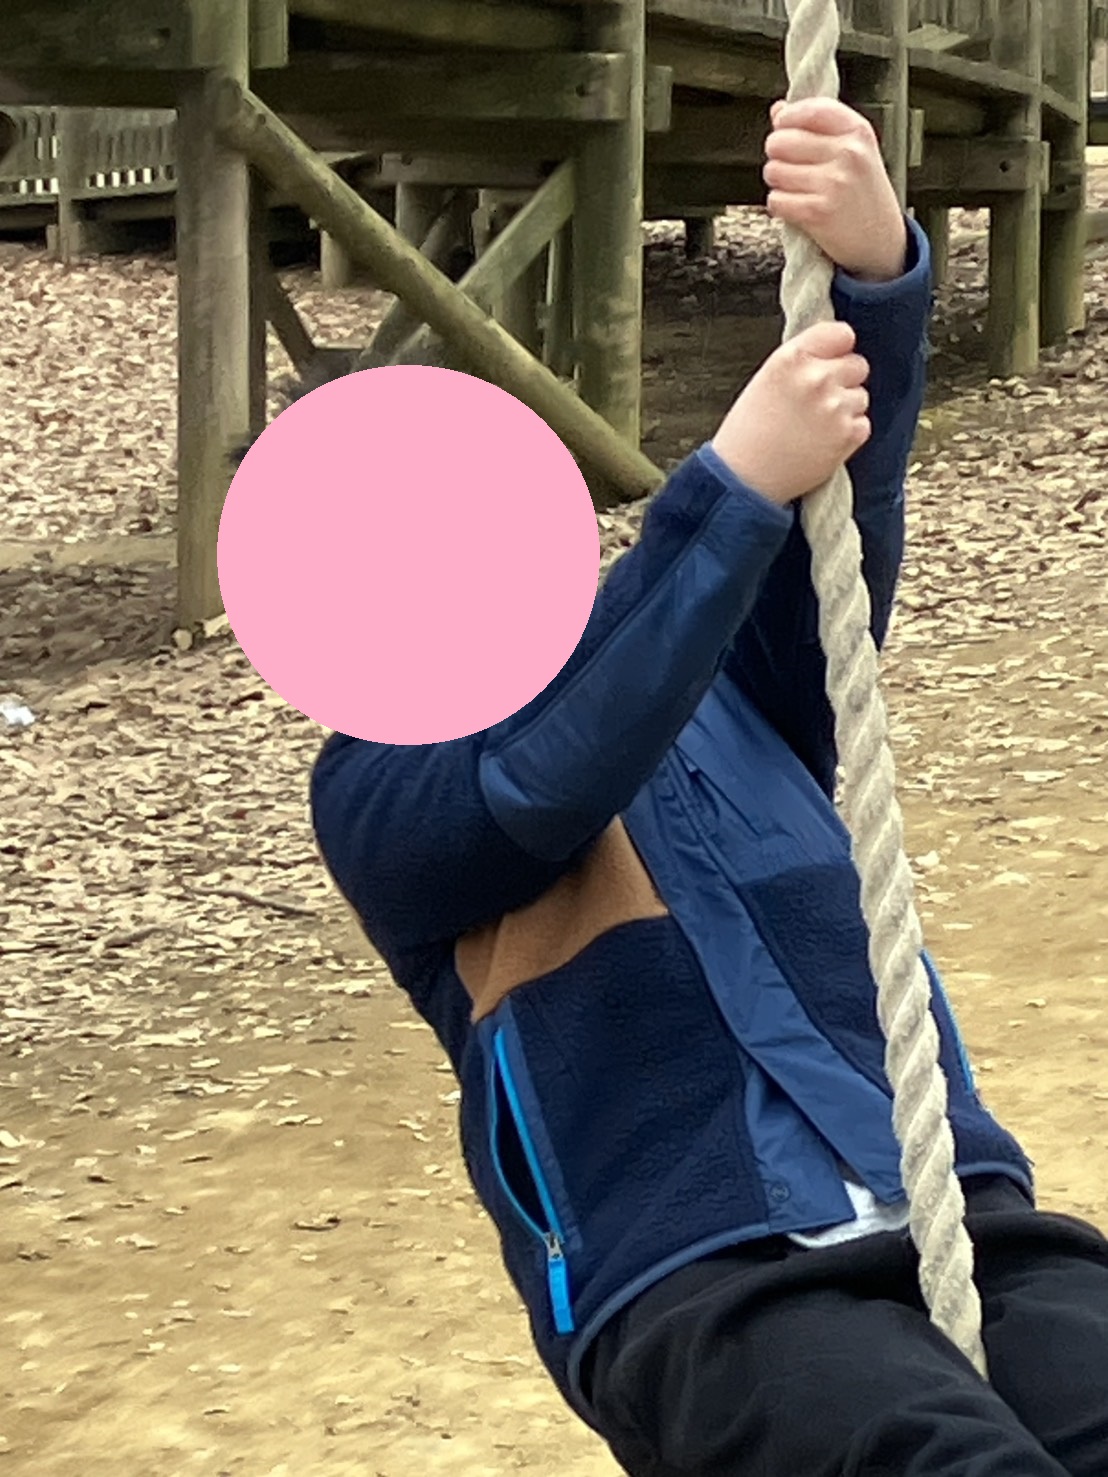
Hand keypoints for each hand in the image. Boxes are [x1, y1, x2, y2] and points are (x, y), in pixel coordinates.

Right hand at [711, 321, 870, 505]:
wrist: (744, 480)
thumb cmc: (747, 435)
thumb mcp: (765, 380)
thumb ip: (801, 361)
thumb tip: (832, 353)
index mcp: (792, 358)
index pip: (842, 334)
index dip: (838, 349)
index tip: (831, 360)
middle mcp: (817, 378)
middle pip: (858, 364)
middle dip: (844, 379)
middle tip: (820, 400)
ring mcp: (836, 407)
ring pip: (861, 396)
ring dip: (846, 408)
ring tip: (817, 425)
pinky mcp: (848, 435)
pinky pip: (864, 424)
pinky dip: (849, 432)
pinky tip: (823, 440)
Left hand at [764, 97, 908, 282]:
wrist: (881, 243)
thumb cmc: (864, 196)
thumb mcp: (854, 152)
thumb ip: (817, 127)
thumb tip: (778, 109)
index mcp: (857, 132)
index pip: (808, 109)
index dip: (787, 119)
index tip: (783, 127)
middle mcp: (847, 154)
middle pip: (781, 140)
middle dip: (778, 155)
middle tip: (792, 167)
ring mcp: (833, 183)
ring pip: (774, 171)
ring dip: (778, 182)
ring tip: (798, 190)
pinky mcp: (817, 212)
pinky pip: (776, 200)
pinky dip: (780, 206)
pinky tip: (796, 208)